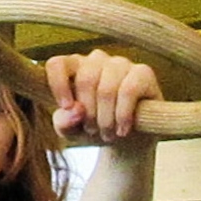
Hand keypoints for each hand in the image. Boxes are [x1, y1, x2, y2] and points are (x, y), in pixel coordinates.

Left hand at [45, 50, 160, 145]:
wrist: (128, 140)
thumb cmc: (94, 129)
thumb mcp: (72, 131)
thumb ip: (64, 123)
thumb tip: (75, 111)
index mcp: (73, 67)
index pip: (57, 64)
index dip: (58, 85)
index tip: (66, 107)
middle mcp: (96, 60)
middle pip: (85, 80)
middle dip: (88, 113)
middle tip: (93, 131)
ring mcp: (120, 63)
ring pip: (107, 89)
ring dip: (106, 119)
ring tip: (107, 134)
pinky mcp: (143, 72)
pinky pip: (129, 90)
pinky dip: (123, 115)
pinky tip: (122, 129)